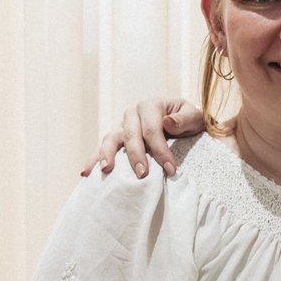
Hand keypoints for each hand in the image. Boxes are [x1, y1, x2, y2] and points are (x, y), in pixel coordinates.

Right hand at [83, 98, 206, 178]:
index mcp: (151, 104)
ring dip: (107, 154)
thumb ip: (184, 119)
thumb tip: (167, 122)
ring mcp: (122, 125)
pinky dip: (93, 159)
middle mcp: (133, 113)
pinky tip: (86, 173)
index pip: (152, 129)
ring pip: (111, 138)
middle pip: (131, 135)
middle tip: (142, 175)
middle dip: (136, 156)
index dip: (161, 150)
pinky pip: (103, 148)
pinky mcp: (117, 138)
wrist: (183, 123)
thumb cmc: (189, 121)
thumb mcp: (194, 117)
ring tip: (106, 170)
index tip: (171, 169)